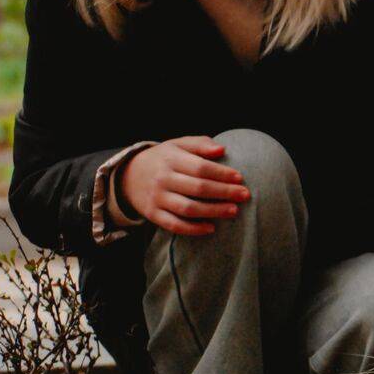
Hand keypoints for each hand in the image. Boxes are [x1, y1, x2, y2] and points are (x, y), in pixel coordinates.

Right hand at [119, 136, 249, 236]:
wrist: (128, 176)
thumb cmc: (163, 159)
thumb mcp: (178, 145)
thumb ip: (200, 144)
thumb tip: (222, 149)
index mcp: (171, 159)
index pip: (200, 167)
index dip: (222, 173)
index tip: (240, 178)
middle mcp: (163, 179)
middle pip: (198, 188)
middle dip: (224, 192)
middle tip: (245, 195)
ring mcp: (157, 198)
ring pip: (188, 208)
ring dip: (213, 211)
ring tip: (233, 211)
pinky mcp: (153, 214)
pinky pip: (174, 225)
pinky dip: (193, 229)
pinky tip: (211, 228)